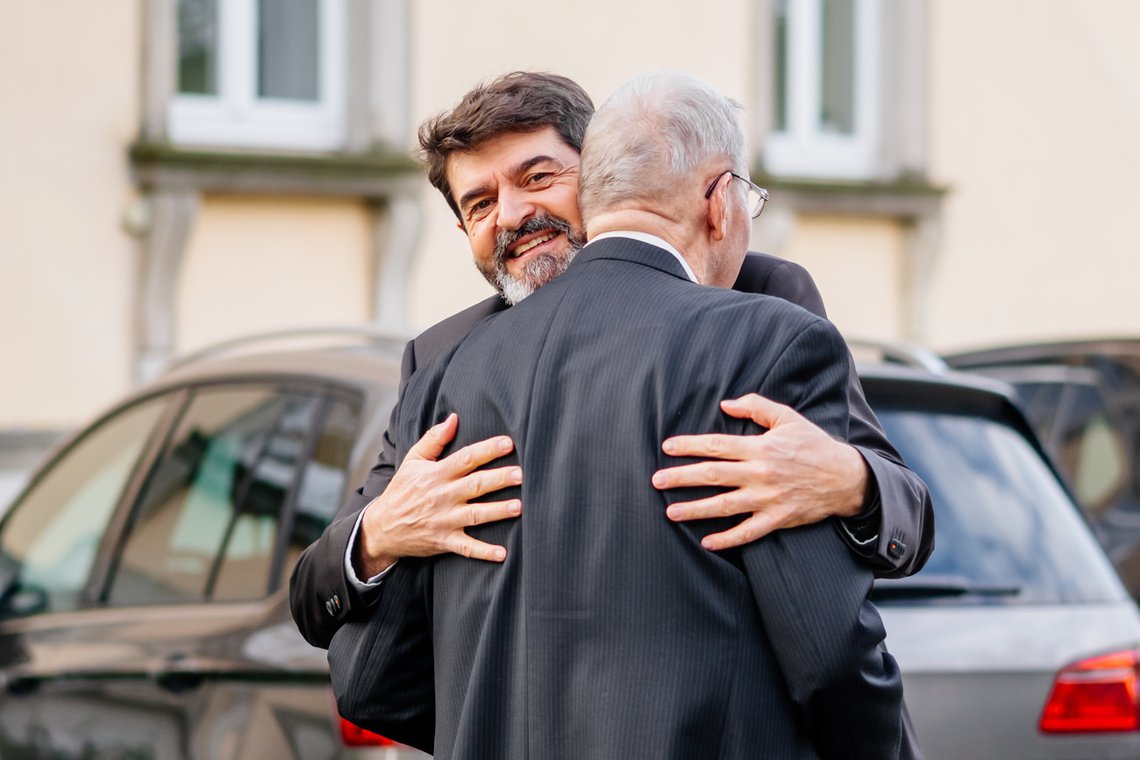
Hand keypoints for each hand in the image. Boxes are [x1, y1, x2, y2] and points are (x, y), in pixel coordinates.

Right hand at [355, 414, 521, 578]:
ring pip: (475, 515)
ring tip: (519, 507)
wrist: (382, 527)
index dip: (487, 450)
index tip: (508, 443)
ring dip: (497, 511)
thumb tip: (454, 418)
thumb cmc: (402, 490)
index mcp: (436, 474)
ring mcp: (444, 520)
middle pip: (475, 486)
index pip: (465, 458)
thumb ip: (433, 438)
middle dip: (498, 480)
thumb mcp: (412, 460)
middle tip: (521, 474)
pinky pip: (467, 548)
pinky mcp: (444, 541)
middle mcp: (442, 496)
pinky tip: (503, 553)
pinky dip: (484, 552)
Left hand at [652, 394, 866, 550]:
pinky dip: (727, 539)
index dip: (689, 446)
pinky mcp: (777, 519)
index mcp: (760, 447)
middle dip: (681, 478)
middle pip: (713, 475)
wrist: (845, 477)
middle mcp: (760, 474)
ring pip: (724, 506)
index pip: (717, 445)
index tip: (667, 447)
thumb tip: (725, 404)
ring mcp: (768, 499)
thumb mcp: (788, 417)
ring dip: (695, 510)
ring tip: (670, 512)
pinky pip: (747, 532)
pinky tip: (707, 542)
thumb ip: (756, 406)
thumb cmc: (813, 444)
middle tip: (656, 480)